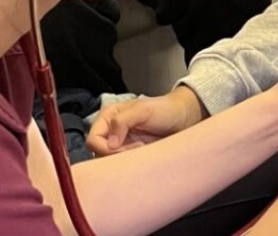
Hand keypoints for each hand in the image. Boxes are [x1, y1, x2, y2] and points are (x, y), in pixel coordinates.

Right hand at [87, 86, 205, 155]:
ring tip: (143, 151)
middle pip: (99, 154)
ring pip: (110, 163)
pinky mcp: (131, 155)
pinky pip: (123, 167)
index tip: (124, 148)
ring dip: (125, 162)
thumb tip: (110, 142)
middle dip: (116, 157)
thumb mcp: (143, 110)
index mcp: (108, 117)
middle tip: (138, 150)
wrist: (184, 118)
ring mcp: (121, 145)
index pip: (93, 140)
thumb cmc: (165, 109)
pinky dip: (132, 166)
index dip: (106, 148)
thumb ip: (123, 121)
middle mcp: (112, 131)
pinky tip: (145, 156)